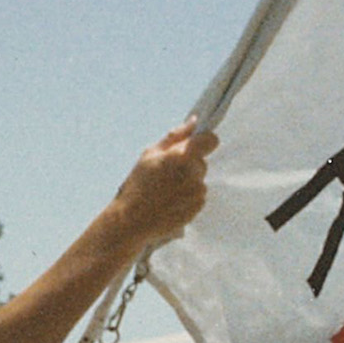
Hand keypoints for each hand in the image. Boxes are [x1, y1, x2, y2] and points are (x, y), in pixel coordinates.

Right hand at [109, 118, 218, 248]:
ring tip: (166, 190)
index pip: (210, 140)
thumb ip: (174, 136)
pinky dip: (188, 197)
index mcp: (182, 155)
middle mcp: (194, 173)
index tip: (195, 145)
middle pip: (201, 161)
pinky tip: (170, 201)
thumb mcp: (150, 154)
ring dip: (188, 181)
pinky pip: (198, 196)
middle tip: (166, 174)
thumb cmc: (137, 185)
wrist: (132, 220)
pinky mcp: (198, 207)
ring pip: (199, 179)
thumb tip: (194, 121)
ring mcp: (197, 192)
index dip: (204, 141)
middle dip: (188, 164)